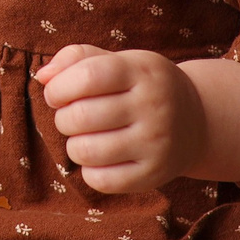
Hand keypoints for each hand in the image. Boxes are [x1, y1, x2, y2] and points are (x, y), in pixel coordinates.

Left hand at [35, 46, 202, 193]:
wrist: (197, 120)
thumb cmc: (142, 87)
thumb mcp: (120, 61)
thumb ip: (77, 59)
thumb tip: (42, 76)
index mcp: (142, 70)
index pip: (89, 76)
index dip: (59, 87)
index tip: (56, 94)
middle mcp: (154, 106)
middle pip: (81, 116)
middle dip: (63, 118)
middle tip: (72, 117)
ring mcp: (156, 143)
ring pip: (85, 151)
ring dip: (73, 145)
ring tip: (85, 137)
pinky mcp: (154, 174)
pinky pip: (101, 180)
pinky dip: (89, 170)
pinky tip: (99, 158)